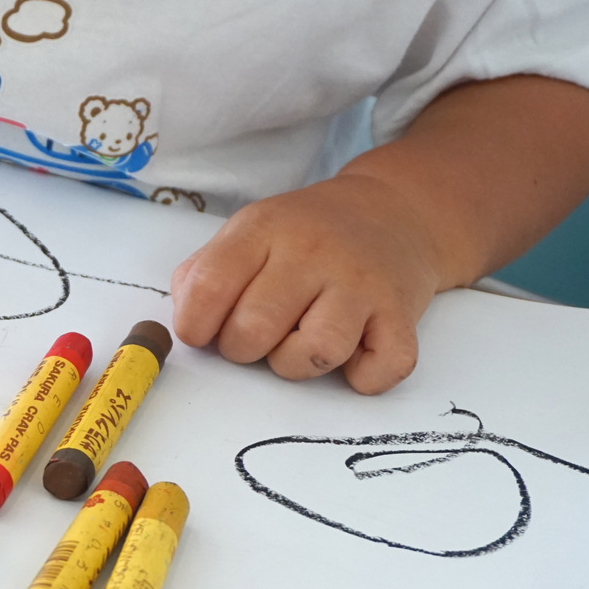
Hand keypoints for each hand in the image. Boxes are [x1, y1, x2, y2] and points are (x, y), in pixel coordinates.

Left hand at [170, 172, 441, 393]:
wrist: (394, 211)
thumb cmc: (304, 235)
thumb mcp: (246, 233)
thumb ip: (203, 275)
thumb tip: (186, 324)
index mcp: (263, 229)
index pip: (209, 287)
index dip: (194, 326)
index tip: (202, 333)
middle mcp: (313, 251)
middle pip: (254, 329)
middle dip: (241, 350)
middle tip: (254, 337)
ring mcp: (360, 282)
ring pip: (315, 353)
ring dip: (296, 366)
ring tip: (298, 343)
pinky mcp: (402, 312)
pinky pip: (381, 368)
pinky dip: (363, 377)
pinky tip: (352, 355)